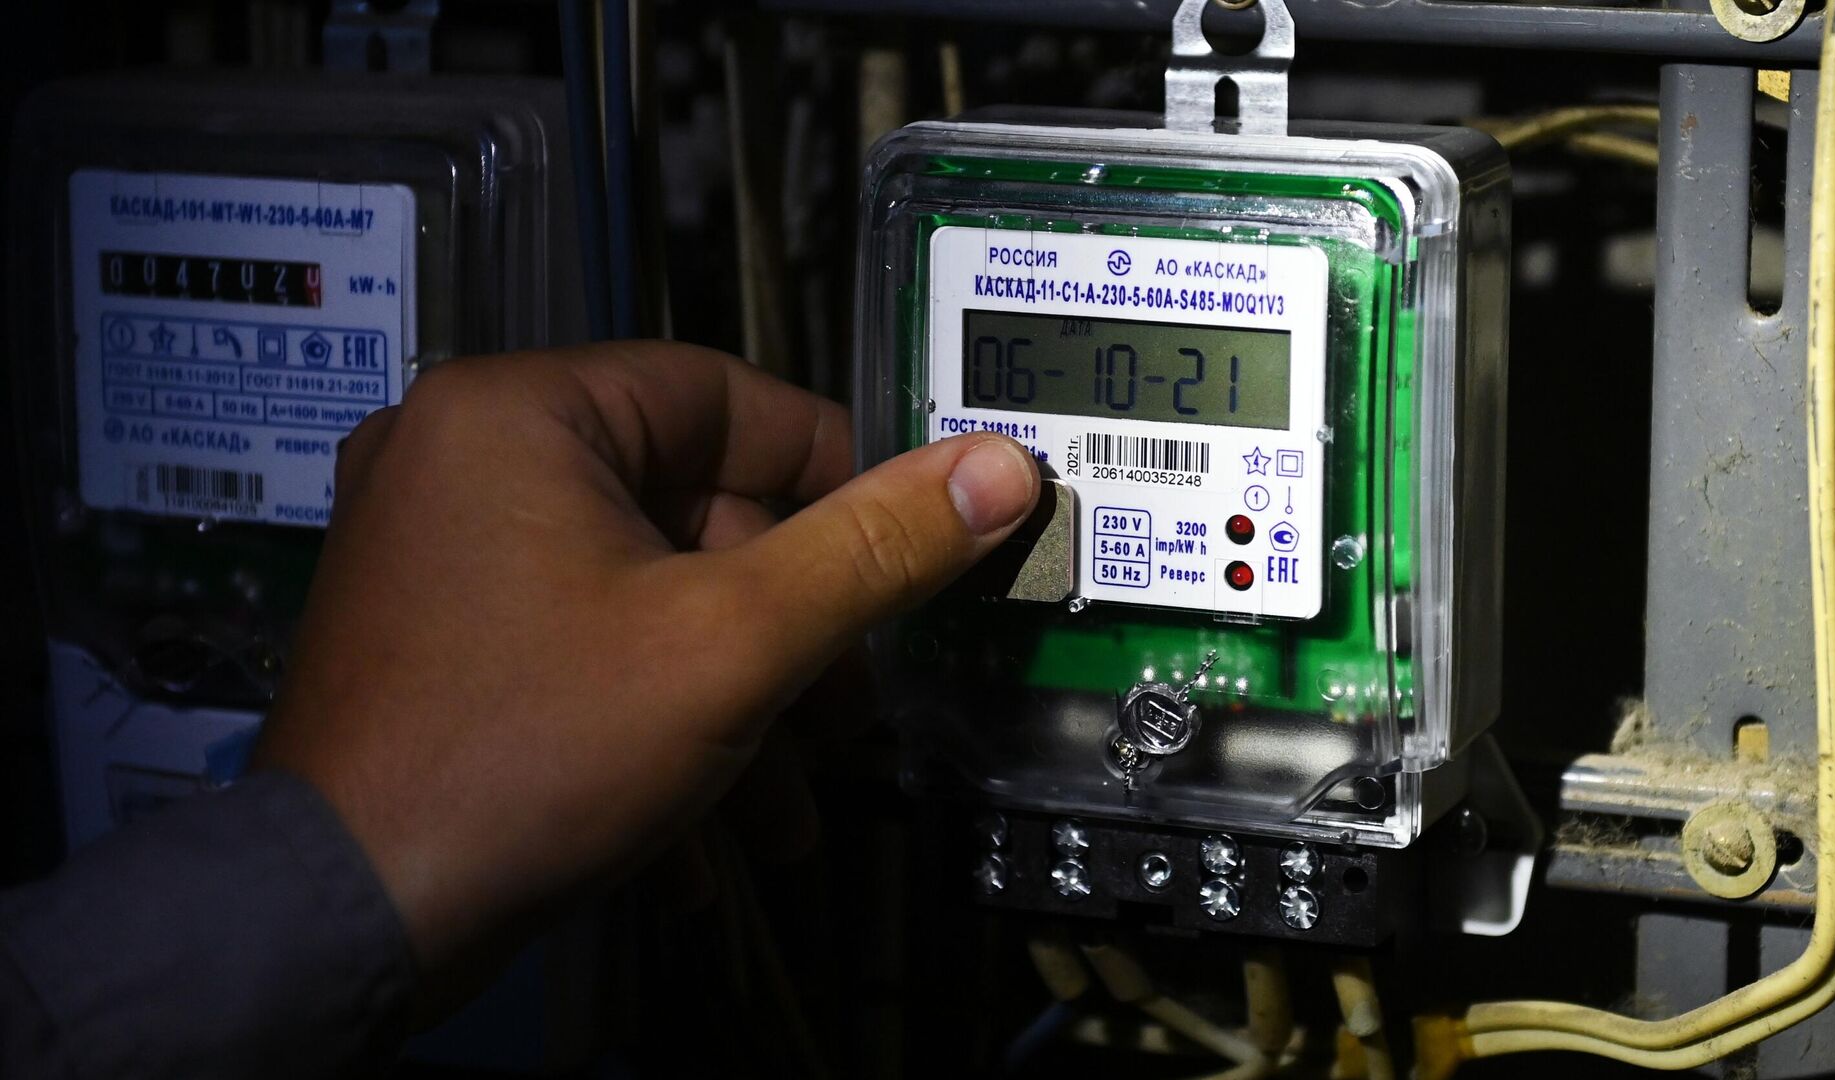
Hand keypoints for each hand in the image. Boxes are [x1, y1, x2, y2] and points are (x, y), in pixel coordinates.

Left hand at [251, 342, 1037, 983]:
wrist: (346, 920)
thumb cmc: (532, 752)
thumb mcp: (733, 644)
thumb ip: (873, 551)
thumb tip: (1001, 468)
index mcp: (520, 412)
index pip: (729, 400)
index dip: (840, 477)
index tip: (910, 554)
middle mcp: (463, 457)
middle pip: (690, 511)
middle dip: (786, 632)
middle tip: (848, 718)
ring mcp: (438, 552)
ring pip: (643, 596)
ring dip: (733, 699)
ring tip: (787, 808)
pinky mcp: (433, 638)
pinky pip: (578, 647)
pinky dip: (651, 721)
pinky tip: (704, 831)